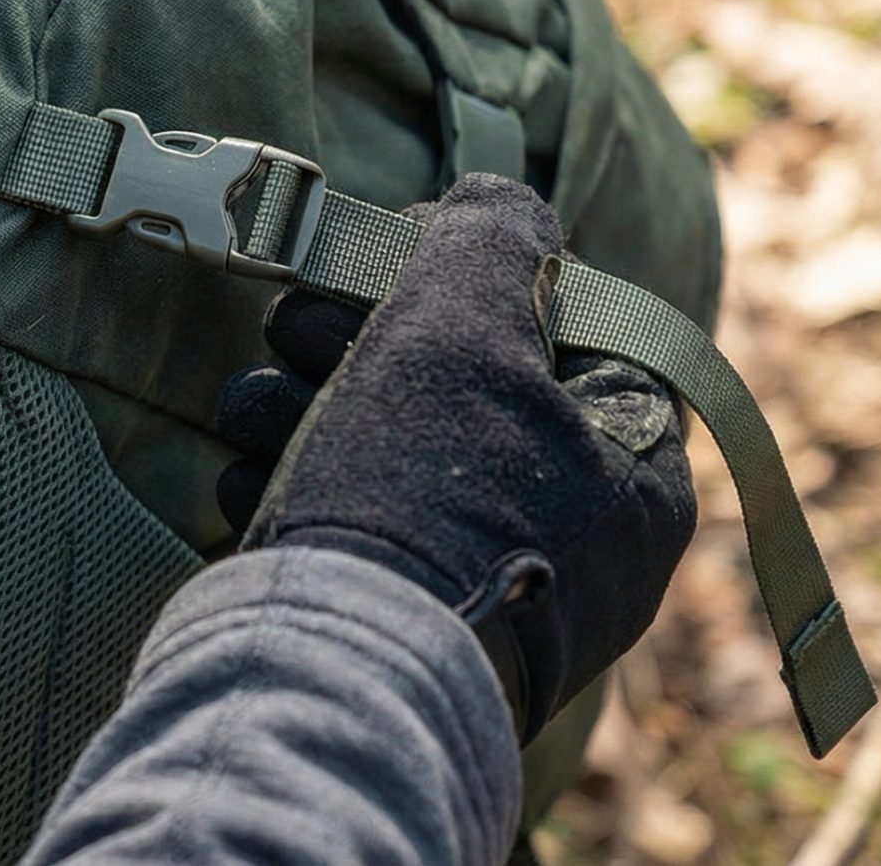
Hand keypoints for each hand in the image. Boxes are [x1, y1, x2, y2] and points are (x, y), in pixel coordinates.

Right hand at [222, 174, 696, 741]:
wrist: (328, 677)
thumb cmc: (418, 494)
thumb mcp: (463, 324)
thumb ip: (491, 236)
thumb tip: (494, 203)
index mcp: (633, 475)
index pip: (570, 331)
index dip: (472, 277)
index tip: (390, 261)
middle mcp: (575, 543)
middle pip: (462, 387)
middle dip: (355, 341)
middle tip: (292, 329)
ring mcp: (484, 591)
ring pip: (390, 450)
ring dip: (304, 406)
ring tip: (249, 411)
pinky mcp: (395, 627)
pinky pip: (351, 524)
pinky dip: (293, 486)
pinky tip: (247, 477)